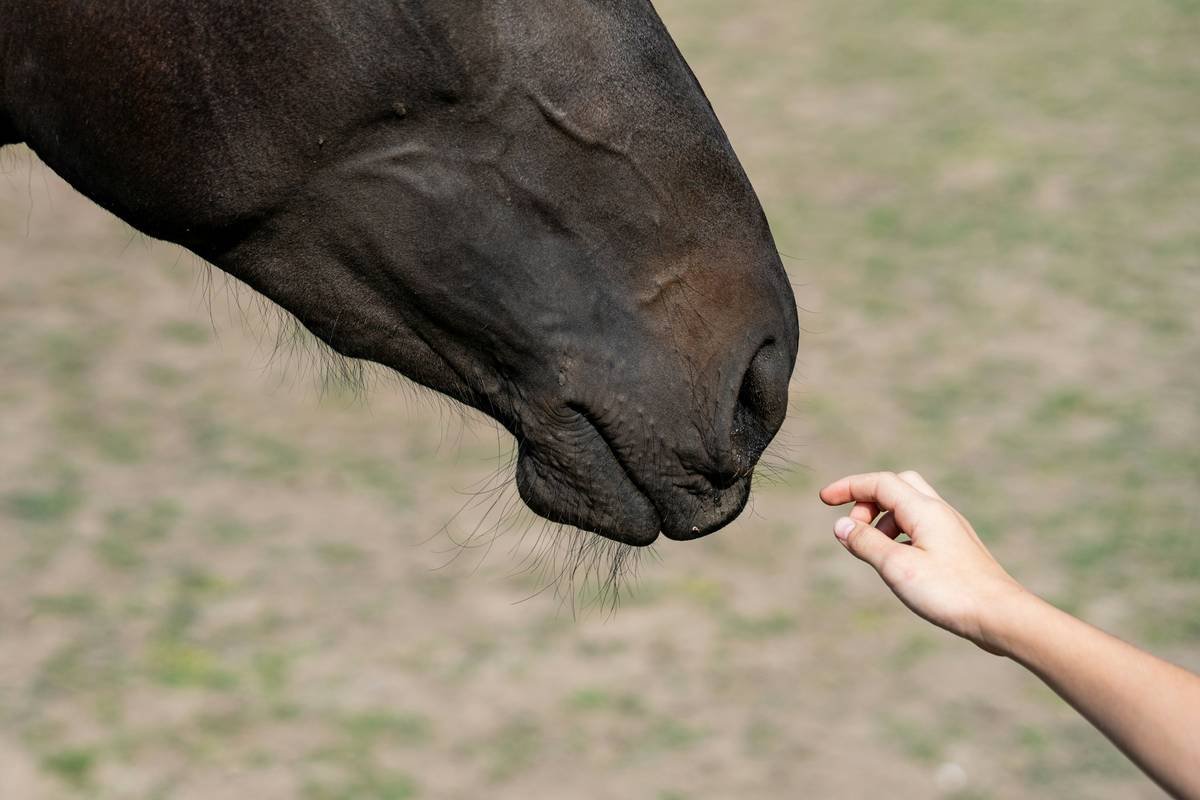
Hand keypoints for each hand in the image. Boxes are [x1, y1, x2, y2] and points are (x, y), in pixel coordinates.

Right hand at [819, 471, 1029, 654]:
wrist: (1001, 616)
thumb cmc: (950, 592)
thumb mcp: (897, 567)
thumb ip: (866, 543)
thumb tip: (841, 526)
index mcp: (924, 510)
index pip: (879, 483)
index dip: (848, 487)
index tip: (824, 500)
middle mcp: (939, 512)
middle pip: (897, 485)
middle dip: (868, 499)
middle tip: (854, 528)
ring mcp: (950, 529)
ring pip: (909, 506)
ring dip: (883, 520)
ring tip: (873, 552)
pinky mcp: (956, 548)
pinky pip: (920, 526)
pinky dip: (899, 534)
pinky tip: (897, 563)